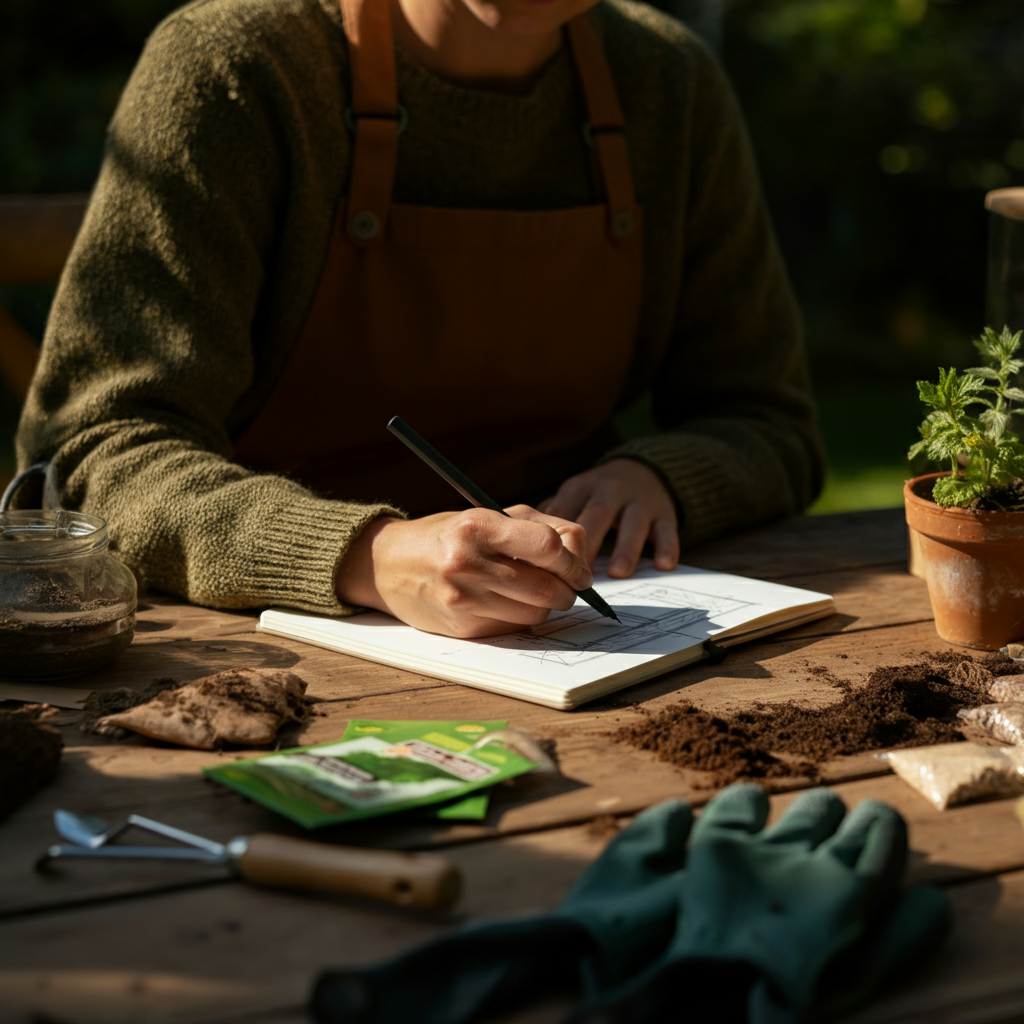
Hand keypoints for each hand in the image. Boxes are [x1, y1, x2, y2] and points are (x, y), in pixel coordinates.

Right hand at [335, 506, 591, 637]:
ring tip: (529, 590)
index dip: (572, 561)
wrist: (389, 565)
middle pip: (548, 588)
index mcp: (478, 526)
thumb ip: (543, 527)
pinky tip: (503, 603)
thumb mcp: (491, 516)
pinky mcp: (462, 628)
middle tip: (565, 584)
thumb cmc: (451, 535)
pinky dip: (519, 618)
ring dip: (544, 606)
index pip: (548, 547)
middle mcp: (468, 563)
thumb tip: (583, 562)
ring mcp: (463, 599)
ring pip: (535, 614)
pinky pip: (513, 629)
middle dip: (566, 590)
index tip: (577, 569)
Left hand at [539, 459, 678, 576]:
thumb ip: (552, 516)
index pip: (565, 510)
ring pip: (633, 523)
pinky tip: (663, 565)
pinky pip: (667, 529)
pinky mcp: (664, 513)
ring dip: (625, 548)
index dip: (556, 537)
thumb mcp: (573, 495)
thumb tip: (522, 546)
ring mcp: (639, 501)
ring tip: (617, 573)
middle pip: (597, 515)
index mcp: (581, 487)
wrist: (644, 470)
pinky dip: (667, 547)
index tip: (546, 565)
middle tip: (578, 575)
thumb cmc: (597, 494)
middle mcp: (610, 490)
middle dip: (588, 545)